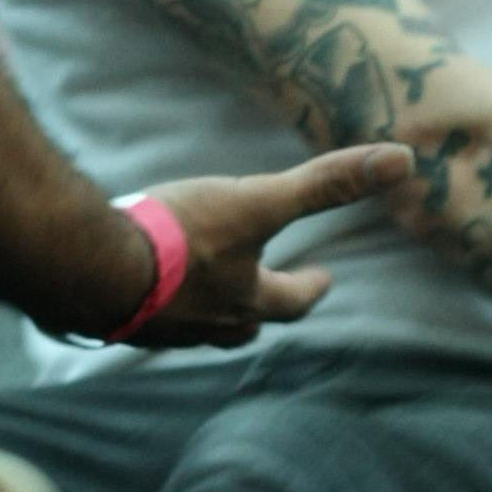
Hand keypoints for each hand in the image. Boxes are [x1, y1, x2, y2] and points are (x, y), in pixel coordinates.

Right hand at [129, 143, 415, 350]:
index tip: (324, 279)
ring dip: (205, 311)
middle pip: (244, 326)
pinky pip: (146, 316)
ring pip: (196, 326)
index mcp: (246, 302)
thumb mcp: (257, 202)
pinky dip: (152, 301)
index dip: (310, 289)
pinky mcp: (116, 320)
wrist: (91, 268)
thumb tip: (401, 162)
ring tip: (201, 293)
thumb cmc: (178, 240)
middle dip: (258, 310)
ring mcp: (160, 329)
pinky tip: (138, 285)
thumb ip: (324, 185)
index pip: (293, 303)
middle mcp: (208, 326)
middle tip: (263, 295)